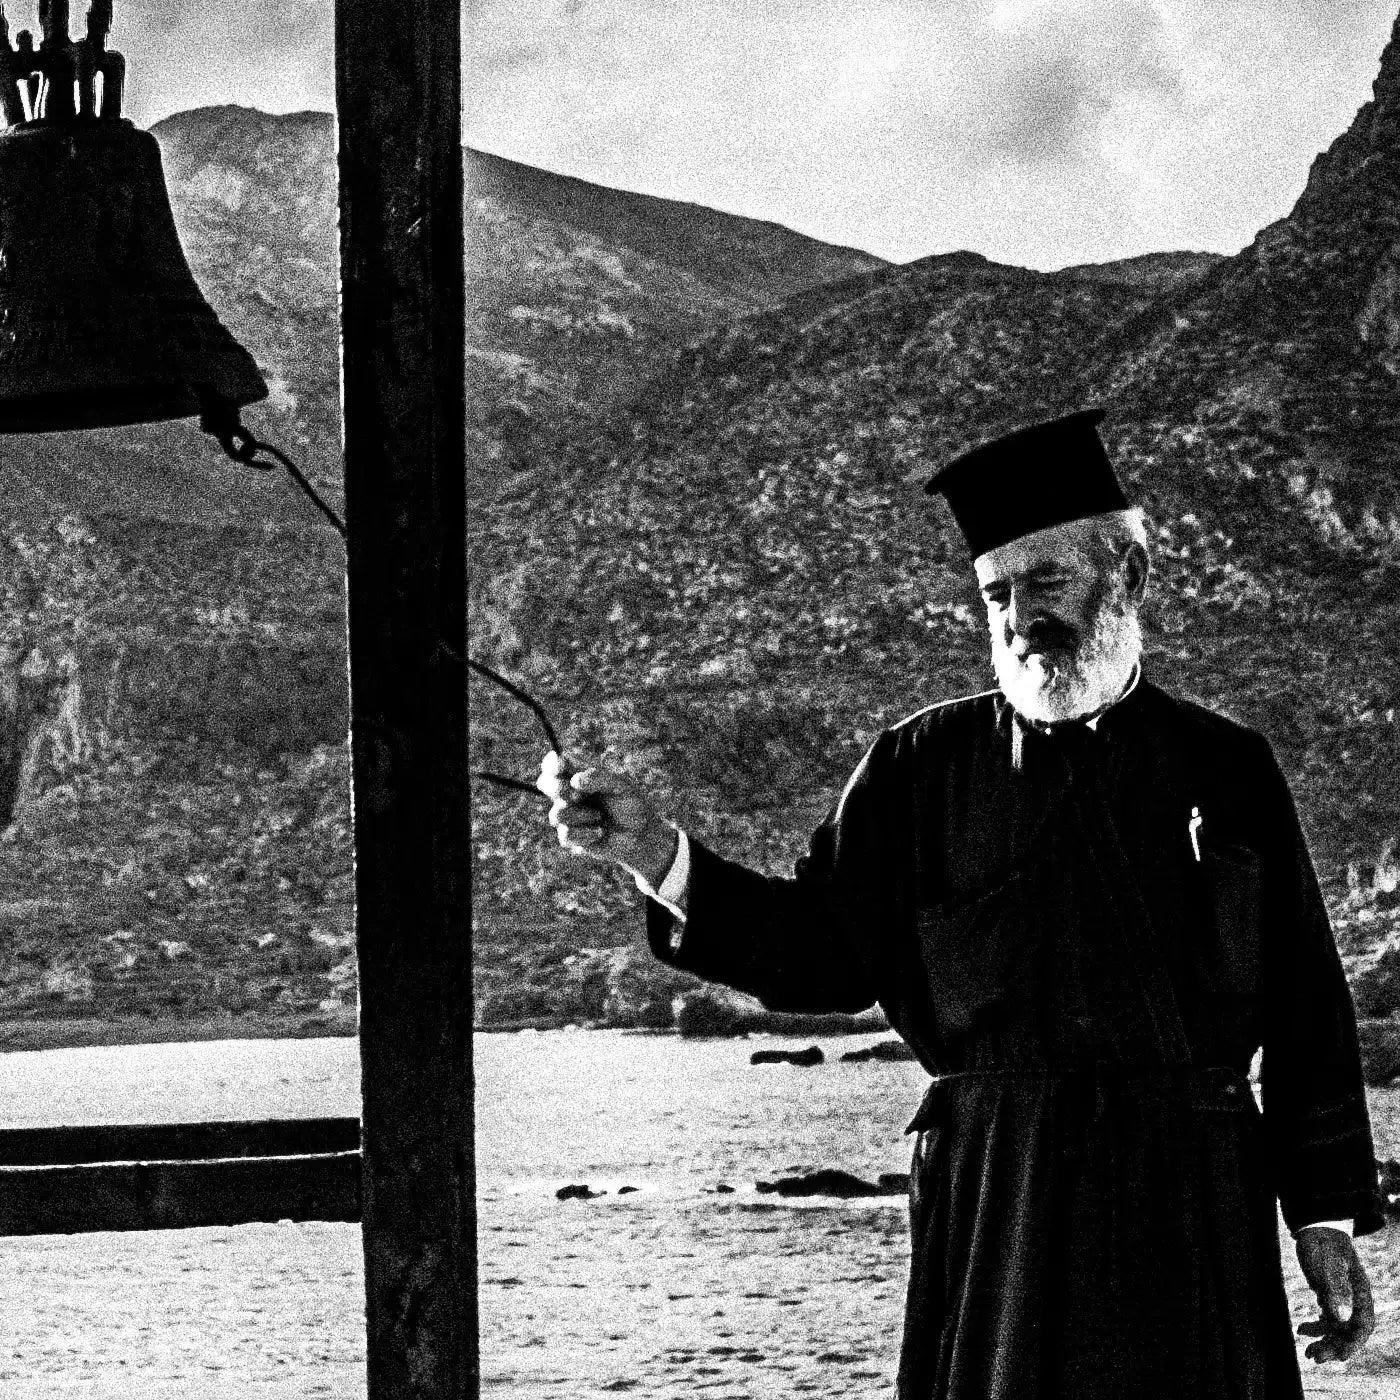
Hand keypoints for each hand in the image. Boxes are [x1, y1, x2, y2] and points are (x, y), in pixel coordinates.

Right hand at [536, 751, 677, 888]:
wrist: (640, 835)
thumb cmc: (631, 804)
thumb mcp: (621, 785)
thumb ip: (599, 778)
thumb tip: (574, 780)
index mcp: (578, 774)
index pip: (554, 763)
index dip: (552, 763)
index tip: (562, 765)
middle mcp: (568, 793)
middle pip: (545, 783)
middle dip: (559, 789)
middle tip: (578, 795)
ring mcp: (567, 815)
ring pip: (557, 813)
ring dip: (581, 814)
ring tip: (599, 815)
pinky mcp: (569, 838)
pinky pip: (566, 835)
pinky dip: (586, 833)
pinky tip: (600, 832)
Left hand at [1296, 1227, 1374, 1362]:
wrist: (1315, 1228)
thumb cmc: (1322, 1242)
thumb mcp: (1325, 1262)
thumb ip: (1333, 1287)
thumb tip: (1338, 1317)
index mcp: (1360, 1291)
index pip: (1363, 1324)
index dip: (1354, 1342)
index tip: (1341, 1356)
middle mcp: (1354, 1298)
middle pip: (1349, 1331)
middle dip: (1334, 1347)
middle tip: (1314, 1357)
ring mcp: (1343, 1299)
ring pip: (1338, 1329)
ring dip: (1324, 1341)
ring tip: (1308, 1353)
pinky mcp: (1330, 1297)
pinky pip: (1327, 1320)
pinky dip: (1316, 1328)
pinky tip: (1301, 1330)